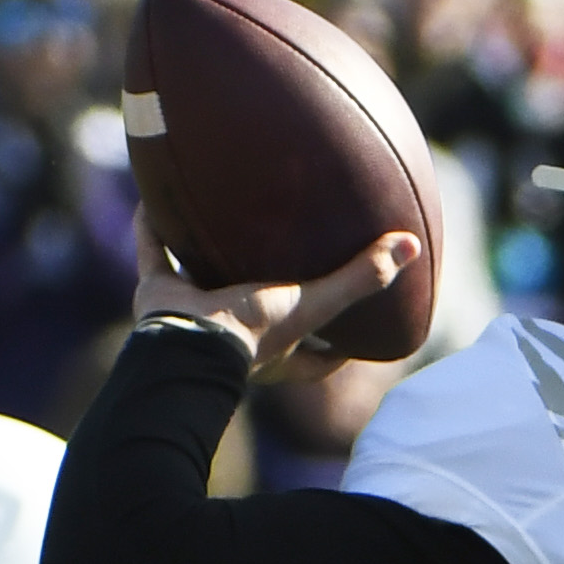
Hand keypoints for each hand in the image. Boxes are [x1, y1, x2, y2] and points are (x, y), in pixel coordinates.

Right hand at [133, 214, 420, 378]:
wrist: (184, 342)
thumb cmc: (254, 333)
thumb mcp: (316, 303)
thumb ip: (361, 277)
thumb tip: (411, 246)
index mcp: (277, 352)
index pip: (317, 362)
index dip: (337, 353)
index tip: (355, 339)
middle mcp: (234, 338)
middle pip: (261, 318)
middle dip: (272, 299)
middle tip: (288, 270)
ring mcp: (194, 316)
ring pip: (203, 285)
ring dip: (207, 260)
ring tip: (219, 227)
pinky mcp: (158, 295)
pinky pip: (154, 256)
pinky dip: (152, 231)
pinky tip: (154, 200)